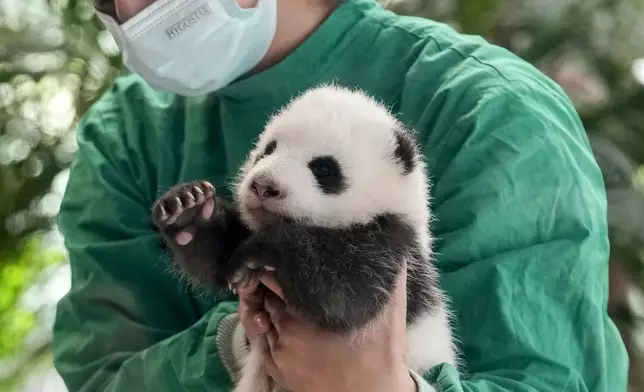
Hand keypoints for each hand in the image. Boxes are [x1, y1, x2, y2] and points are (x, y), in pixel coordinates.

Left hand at [238, 269, 415, 391]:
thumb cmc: (380, 349)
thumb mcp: (390, 306)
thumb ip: (388, 271)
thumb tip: (389, 238)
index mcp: (306, 310)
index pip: (273, 276)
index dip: (274, 263)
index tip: (281, 257)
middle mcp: (287, 329)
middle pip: (265, 295)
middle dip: (270, 284)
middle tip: (281, 275)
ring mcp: (279, 350)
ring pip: (262, 316)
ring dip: (267, 305)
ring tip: (283, 298)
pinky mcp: (276, 367)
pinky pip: (261, 339)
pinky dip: (267, 327)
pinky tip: (279, 320)